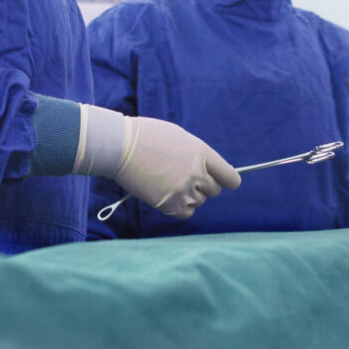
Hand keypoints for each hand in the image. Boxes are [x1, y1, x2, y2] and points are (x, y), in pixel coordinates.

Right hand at [112, 116, 242, 218]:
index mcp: (201, 153)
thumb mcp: (180, 138)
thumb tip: (208, 170)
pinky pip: (186, 212)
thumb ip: (197, 155)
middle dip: (204, 186)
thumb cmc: (147, 136)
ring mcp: (183, 190)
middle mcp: (196, 173)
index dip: (228, 180)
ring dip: (190, 195)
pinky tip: (168, 195)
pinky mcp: (168, 204)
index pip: (229, 177)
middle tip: (185, 177)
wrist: (119, 146)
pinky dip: (180, 207)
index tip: (225, 182)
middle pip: (214, 190)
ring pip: (199, 201)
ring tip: (169, 181)